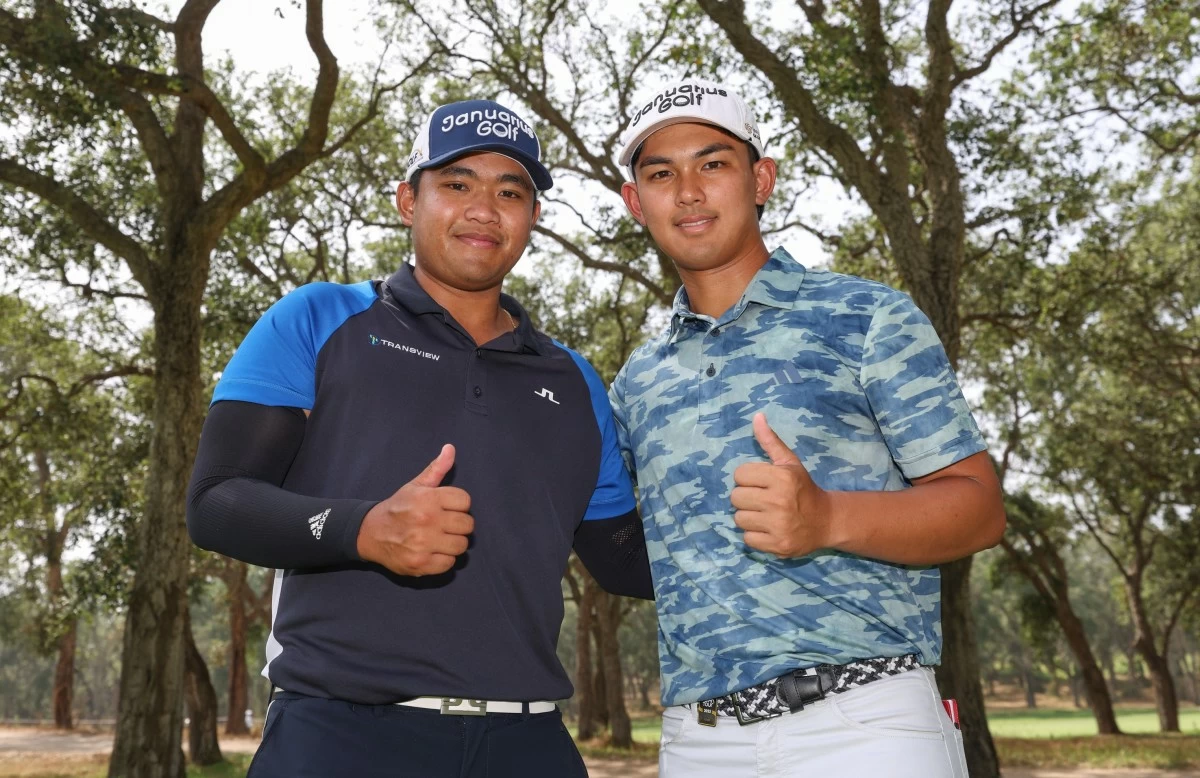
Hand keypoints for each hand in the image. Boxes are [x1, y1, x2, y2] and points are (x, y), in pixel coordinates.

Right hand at [357, 444, 473, 575]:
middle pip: (467, 525)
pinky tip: (433, 551)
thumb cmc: (398, 507)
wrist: (370, 533)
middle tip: (446, 526)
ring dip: (453, 544)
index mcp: (428, 498)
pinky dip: (444, 560)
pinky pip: (449, 564)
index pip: (465, 501)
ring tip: (440, 539)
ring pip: (461, 545)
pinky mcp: (420, 564)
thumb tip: (451, 448)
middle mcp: (426, 520)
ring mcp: (423, 544)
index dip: (459, 506)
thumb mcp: (415, 485)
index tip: (447, 509)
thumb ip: (437, 469)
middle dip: (459, 525)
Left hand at [731, 413, 832, 557]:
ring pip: (739, 519)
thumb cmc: (803, 489)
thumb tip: (756, 416)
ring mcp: (778, 526)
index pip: (739, 475)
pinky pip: (747, 539)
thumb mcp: (789, 463)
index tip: (761, 483)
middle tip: (762, 500)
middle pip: (735, 498)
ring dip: (749, 517)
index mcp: (781, 478)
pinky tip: (768, 529)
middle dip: (746, 498)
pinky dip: (755, 535)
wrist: (826, 521)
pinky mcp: (777, 546)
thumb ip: (770, 441)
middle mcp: (779, 502)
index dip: (748, 478)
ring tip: (765, 515)